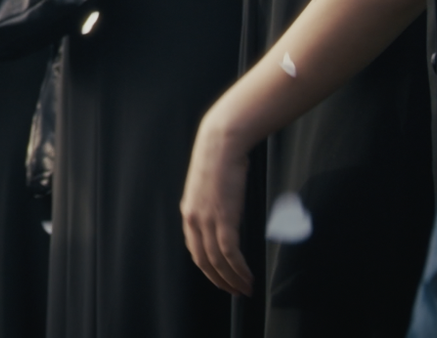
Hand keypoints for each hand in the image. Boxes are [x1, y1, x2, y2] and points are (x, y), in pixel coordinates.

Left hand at [180, 113, 253, 295]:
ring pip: (217, 261)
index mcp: (188, 213)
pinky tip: (248, 277)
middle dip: (219, 280)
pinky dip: (239, 269)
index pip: (195, 250)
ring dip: (233, 279)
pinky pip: (230, 253)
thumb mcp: (209, 187)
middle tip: (235, 292)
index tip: (222, 278)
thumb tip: (226, 218)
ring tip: (246, 289)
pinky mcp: (223, 218)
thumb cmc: (220, 160)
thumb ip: (213, 206)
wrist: (221, 143)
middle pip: (203, 261)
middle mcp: (193, 219)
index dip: (208, 269)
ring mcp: (207, 219)